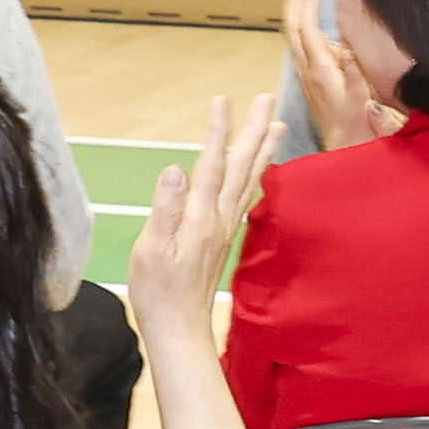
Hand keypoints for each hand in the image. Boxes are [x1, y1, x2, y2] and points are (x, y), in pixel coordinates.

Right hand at [129, 94, 278, 337]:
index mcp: (200, 218)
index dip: (217, 131)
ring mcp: (224, 227)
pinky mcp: (223, 236)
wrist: (179, 329)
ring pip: (247, 179)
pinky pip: (244, 195)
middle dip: (253, 129)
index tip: (223, 100)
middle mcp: (219, 218)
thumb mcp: (151, 251)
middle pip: (239, 166)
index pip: (210, 164)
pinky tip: (259, 168)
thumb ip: (164, 209)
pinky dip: (255, 175)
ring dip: (262, 149)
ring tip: (278, 124)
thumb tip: (175, 170)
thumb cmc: (158, 292)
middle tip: (268, 99)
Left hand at [282, 0, 388, 154]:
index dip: (309, 3)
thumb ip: (353, 73)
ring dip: (296, 11)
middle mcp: (308, 68)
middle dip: (294, 0)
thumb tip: (344, 49)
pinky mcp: (310, 77)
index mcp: (320, 68)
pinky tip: (308, 20)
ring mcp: (306, 72)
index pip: (309, 28)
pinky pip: (300, 44)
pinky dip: (302, 25)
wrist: (344, 144)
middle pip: (294, 27)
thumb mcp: (358, 97)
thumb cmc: (355, 121)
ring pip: (294, 35)